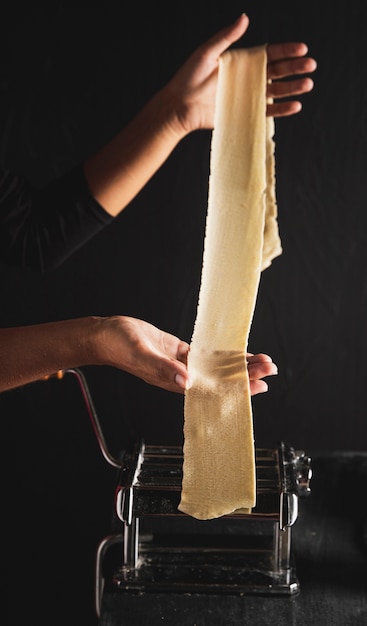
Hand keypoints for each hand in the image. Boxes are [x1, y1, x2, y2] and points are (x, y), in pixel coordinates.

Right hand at [97, 318, 276, 396]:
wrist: (105, 335)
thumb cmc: (118, 345)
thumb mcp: (141, 354)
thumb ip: (162, 368)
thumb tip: (187, 382)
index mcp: (173, 381)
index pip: (213, 388)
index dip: (236, 388)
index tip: (258, 385)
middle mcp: (180, 376)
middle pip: (219, 378)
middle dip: (245, 374)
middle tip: (270, 368)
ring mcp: (180, 364)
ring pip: (215, 367)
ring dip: (236, 364)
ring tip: (260, 360)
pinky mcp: (177, 352)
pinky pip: (204, 355)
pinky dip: (220, 354)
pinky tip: (234, 352)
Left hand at [166, 14, 315, 133]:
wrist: (178, 107)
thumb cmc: (188, 78)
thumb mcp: (207, 53)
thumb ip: (226, 37)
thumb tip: (245, 18)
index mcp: (242, 61)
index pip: (269, 54)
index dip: (286, 51)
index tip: (301, 48)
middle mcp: (248, 78)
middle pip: (277, 71)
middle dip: (295, 67)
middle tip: (310, 65)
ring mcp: (248, 96)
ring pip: (276, 90)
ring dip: (293, 88)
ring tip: (308, 84)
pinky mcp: (245, 113)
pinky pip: (267, 111)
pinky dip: (281, 109)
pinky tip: (295, 106)